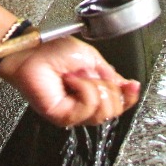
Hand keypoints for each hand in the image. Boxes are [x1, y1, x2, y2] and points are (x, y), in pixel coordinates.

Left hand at [0, 36, 140, 127]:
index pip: (118, 104)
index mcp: (92, 92)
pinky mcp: (62, 116)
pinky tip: (71, 80)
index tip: (132, 86)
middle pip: (113, 111)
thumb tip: (129, 86)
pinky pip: (86, 109)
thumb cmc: (53, 50)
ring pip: (102, 112)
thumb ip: (110, 75)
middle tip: (92, 75)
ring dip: (94, 88)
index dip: (128, 97)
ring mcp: (73, 113)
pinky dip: (83, 90)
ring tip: (78, 76)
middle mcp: (84, 105)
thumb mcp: (92, 59)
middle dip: (108, 89)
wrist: (33, 49)